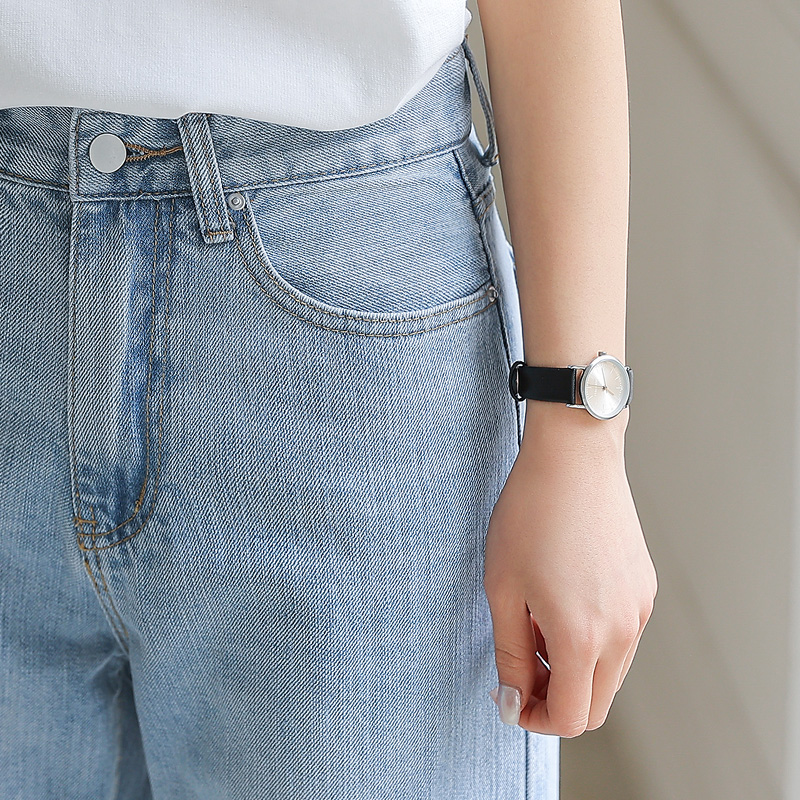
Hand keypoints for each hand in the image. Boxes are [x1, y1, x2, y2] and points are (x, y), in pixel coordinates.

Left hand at [483, 410, 656, 736]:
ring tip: (535, 623)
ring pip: (610, 672)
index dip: (534, 719)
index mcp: (583, 636)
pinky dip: (592, 640)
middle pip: (596, 704)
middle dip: (555, 699)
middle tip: (519, 666)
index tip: (509, 696)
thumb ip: (510, 654)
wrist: (574, 457)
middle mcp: (622, 630)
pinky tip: (561, 601)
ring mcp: (640, 608)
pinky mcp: (645, 588)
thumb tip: (515, 701)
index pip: (571, 719)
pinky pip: (622, 636)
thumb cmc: (530, 515)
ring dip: (573, 668)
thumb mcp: (503, 588)